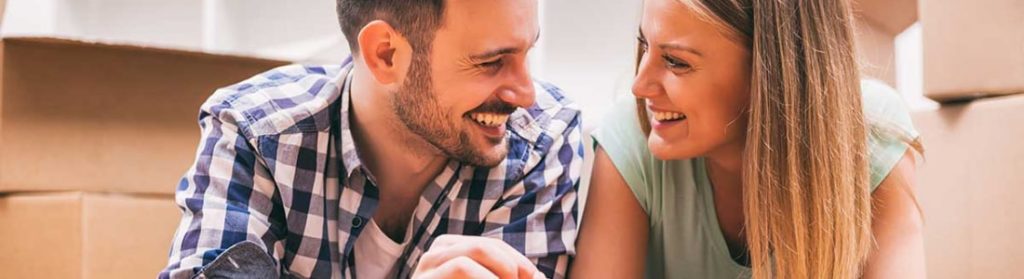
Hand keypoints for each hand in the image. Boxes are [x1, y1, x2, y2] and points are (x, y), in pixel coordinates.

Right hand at [412, 235, 545, 278]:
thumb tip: (541, 277)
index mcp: (453, 251)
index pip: (494, 246)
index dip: (519, 262)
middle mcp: (437, 253)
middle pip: (486, 246)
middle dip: (512, 266)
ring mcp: (427, 266)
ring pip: (475, 251)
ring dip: (501, 270)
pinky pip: (462, 266)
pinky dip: (487, 278)